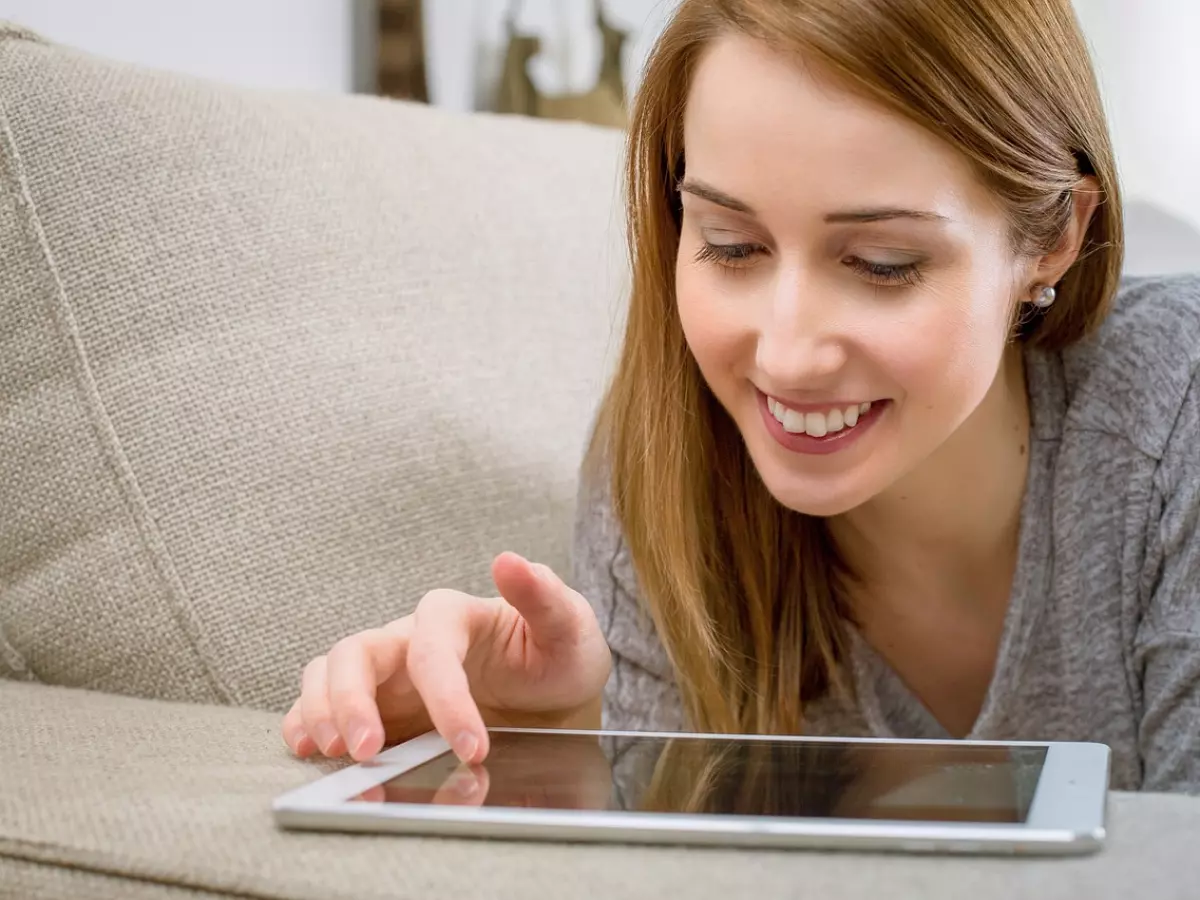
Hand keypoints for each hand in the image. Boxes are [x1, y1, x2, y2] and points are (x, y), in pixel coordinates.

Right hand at [281, 552, 610, 763]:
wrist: (554, 696)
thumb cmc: (558, 656)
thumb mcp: (569, 627)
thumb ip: (543, 596)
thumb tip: (508, 560)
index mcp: (453, 616)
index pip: (432, 648)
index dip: (446, 698)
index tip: (474, 747)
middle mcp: (410, 639)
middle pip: (357, 651)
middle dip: (352, 699)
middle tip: (366, 749)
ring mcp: (389, 674)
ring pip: (330, 673)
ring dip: (322, 710)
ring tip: (335, 752)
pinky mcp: (378, 706)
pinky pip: (323, 705)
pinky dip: (306, 722)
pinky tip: (308, 749)